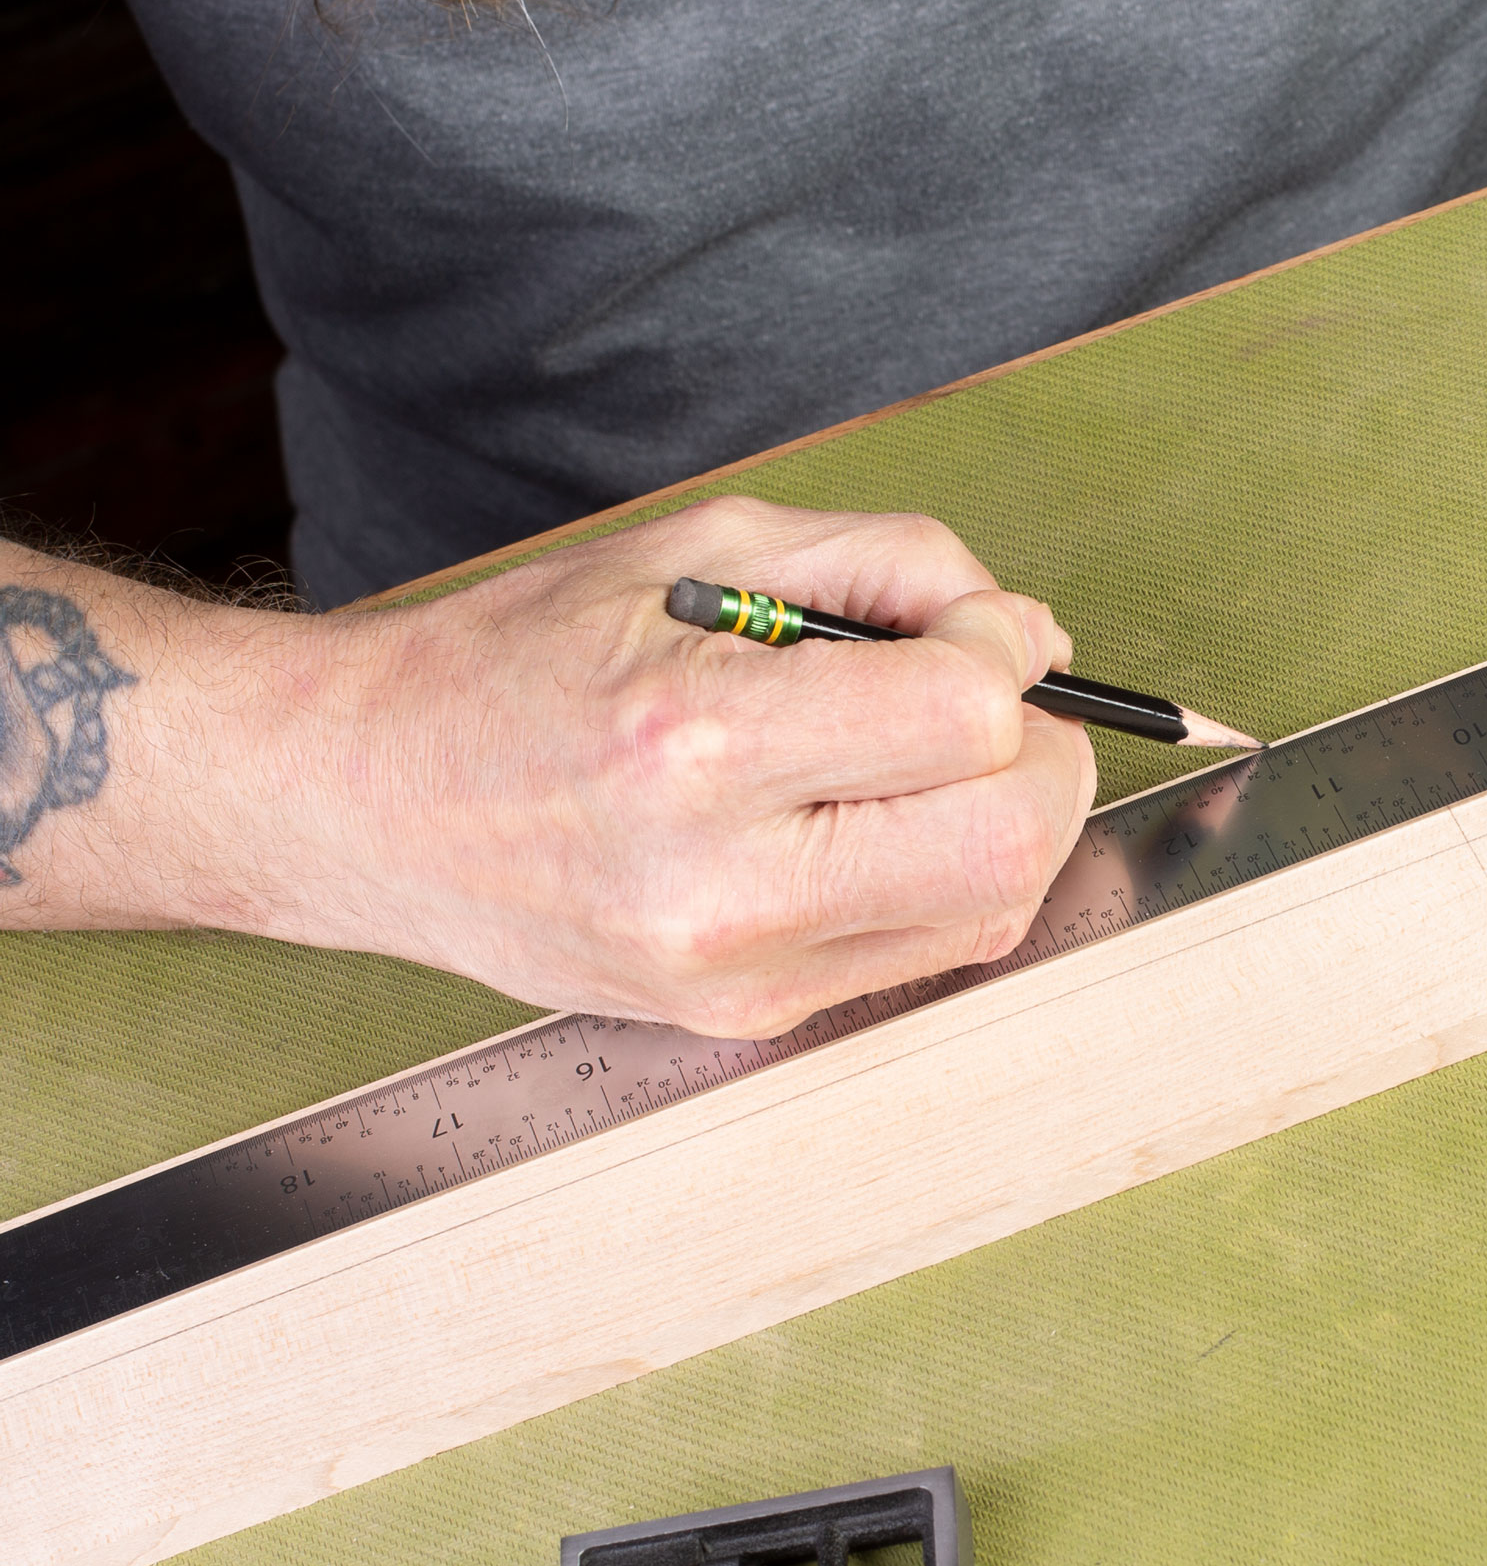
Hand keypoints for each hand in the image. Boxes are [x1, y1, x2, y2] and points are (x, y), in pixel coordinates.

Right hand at [267, 496, 1096, 1031]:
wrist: (364, 802)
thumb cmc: (519, 663)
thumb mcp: (698, 545)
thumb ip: (888, 567)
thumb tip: (1030, 633)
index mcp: (696, 742)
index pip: (965, 715)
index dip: (1003, 654)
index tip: (970, 629)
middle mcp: (721, 883)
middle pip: (1011, 840)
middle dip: (1044, 753)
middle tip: (992, 702)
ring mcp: (735, 974)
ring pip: (994, 912)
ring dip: (1008, 820)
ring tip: (927, 756)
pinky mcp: (745, 1020)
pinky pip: (928, 953)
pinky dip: (945, 875)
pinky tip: (879, 819)